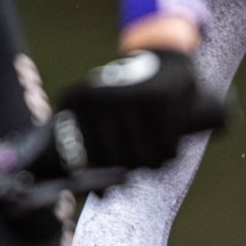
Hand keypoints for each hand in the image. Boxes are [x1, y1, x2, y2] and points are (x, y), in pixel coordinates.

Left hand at [63, 48, 219, 171]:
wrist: (162, 51)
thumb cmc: (129, 90)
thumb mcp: (102, 108)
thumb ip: (92, 144)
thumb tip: (101, 194)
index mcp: (76, 101)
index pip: (87, 158)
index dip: (104, 173)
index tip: (115, 171)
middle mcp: (98, 99)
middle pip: (119, 161)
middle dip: (134, 167)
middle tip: (142, 157)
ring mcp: (129, 99)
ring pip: (145, 158)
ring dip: (155, 163)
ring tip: (157, 153)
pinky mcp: (160, 100)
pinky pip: (166, 148)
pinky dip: (170, 154)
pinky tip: (169, 149)